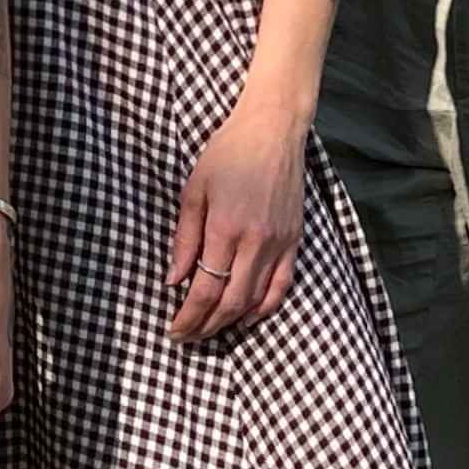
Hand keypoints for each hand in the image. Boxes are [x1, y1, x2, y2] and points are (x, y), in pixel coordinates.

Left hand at [166, 82, 307, 343]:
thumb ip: (184, 239)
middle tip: (187, 337)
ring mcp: (279, 244)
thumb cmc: (227, 153)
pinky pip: (281, 286)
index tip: (173, 331)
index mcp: (225, 229)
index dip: (188, 317)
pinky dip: (264, 308)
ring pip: (256, 300)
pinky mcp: (294, 241)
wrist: (273, 130)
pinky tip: (246, 316)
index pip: (204, 289)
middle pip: (229, 303)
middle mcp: (255, 242)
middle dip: (205, 327)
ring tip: (210, 331)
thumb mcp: (193, 191)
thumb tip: (173, 280)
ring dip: (231, 322)